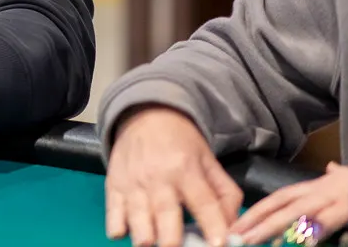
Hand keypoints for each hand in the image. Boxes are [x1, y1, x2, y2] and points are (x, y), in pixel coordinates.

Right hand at [106, 106, 243, 246]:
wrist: (145, 114)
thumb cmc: (181, 143)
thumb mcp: (209, 161)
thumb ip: (225, 195)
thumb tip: (233, 231)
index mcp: (187, 170)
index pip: (204, 205)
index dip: (214, 230)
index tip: (219, 246)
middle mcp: (158, 178)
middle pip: (167, 222)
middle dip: (175, 244)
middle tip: (181, 246)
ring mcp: (133, 184)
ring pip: (138, 227)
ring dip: (148, 240)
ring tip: (156, 241)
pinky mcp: (113, 187)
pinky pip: (113, 221)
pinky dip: (121, 231)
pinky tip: (132, 228)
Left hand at [230, 162, 347, 245]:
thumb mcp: (343, 176)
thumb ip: (332, 174)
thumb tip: (331, 166)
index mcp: (310, 188)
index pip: (276, 198)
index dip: (256, 210)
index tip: (237, 223)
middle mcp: (313, 193)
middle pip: (278, 206)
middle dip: (255, 220)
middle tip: (235, 235)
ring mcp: (327, 201)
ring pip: (293, 214)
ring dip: (271, 227)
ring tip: (253, 241)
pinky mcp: (344, 210)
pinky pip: (324, 224)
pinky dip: (310, 233)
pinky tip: (298, 244)